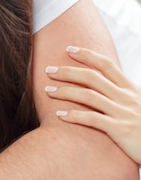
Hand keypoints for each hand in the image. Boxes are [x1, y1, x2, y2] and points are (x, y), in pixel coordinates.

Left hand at [45, 45, 140, 163]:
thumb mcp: (138, 107)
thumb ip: (121, 97)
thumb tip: (101, 89)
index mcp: (131, 90)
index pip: (107, 66)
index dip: (87, 55)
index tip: (69, 49)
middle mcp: (127, 98)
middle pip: (93, 77)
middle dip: (68, 71)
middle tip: (48, 69)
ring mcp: (124, 113)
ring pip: (89, 96)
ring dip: (66, 91)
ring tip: (48, 90)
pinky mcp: (121, 130)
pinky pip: (93, 119)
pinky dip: (74, 115)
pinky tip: (59, 114)